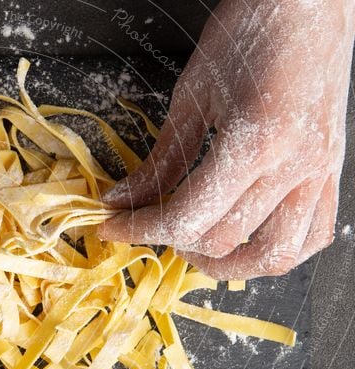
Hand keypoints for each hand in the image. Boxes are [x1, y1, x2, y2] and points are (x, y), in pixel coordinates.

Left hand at [100, 0, 354, 278]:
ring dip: (229, 265)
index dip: (141, 230)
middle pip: (223, 240)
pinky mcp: (332, 171)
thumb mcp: (191, 97)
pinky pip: (315, 235)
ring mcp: (319, 172)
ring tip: (197, 246)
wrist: (308, 1)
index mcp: (254, 142)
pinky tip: (249, 240)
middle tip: (151, 227)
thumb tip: (121, 199)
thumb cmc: (249, 34)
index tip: (113, 228)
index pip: (187, 216)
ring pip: (276, 255)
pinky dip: (278, 251)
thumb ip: (159, 159)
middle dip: (174, 242)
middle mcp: (293, 166)